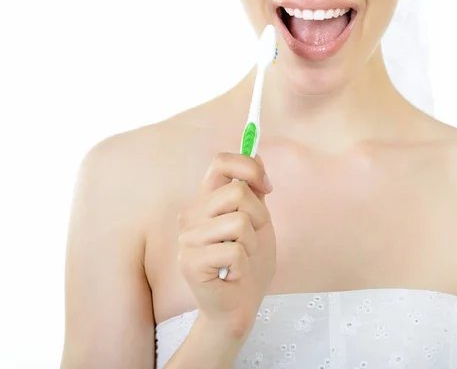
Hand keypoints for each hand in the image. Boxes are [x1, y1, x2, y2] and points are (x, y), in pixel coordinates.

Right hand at [177, 152, 275, 337]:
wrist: (241, 305)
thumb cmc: (249, 262)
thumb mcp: (258, 219)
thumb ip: (254, 189)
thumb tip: (256, 152)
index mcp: (207, 199)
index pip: (221, 161)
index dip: (249, 167)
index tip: (266, 186)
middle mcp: (192, 214)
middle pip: (237, 191)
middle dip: (258, 216)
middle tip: (253, 237)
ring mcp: (188, 238)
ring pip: (239, 222)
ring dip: (252, 243)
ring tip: (242, 257)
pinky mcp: (190, 262)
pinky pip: (235, 251)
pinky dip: (244, 265)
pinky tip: (233, 274)